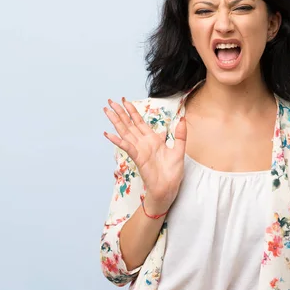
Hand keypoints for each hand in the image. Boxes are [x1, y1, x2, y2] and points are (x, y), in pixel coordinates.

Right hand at [103, 97, 186, 213]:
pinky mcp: (138, 159)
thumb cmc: (172, 173)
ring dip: (116, 122)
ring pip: (125, 132)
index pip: (139, 122)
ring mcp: (139, 150)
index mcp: (152, 139)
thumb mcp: (179, 150)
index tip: (125, 100)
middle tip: (110, 102)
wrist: (168, 189)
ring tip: (107, 111)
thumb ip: (180, 135)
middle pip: (129, 124)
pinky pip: (127, 147)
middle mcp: (143, 143)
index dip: (132, 111)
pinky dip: (118, 141)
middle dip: (120, 113)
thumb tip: (182, 118)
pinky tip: (109, 134)